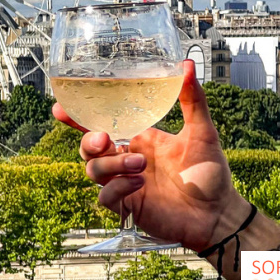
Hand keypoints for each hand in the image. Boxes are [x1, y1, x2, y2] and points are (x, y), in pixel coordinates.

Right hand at [52, 59, 249, 251]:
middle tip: (106, 139)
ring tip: (139, 165)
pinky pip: (105, 197)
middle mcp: (126, 159)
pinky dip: (116, 188)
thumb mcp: (202, 131)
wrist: (218, 213)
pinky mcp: (127, 206)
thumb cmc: (210, 173)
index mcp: (138, 138)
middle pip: (88, 148)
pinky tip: (137, 184)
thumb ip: (192, 100)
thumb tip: (187, 65)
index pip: (100, 125)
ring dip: (111, 164)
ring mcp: (124, 183)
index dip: (76, 118)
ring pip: (93, 170)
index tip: (60, 108)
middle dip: (89, 141)